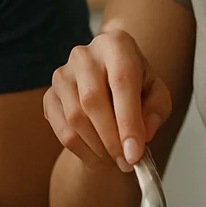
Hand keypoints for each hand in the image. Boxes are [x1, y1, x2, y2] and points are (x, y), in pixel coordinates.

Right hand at [44, 29, 171, 173]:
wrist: (108, 87)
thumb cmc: (136, 88)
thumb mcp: (157, 94)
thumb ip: (156, 110)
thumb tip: (143, 133)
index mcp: (116, 44)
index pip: (122, 82)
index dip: (128, 121)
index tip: (134, 153)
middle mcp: (84, 55)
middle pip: (92, 101)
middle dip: (111, 139)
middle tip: (126, 162)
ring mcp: (62, 74)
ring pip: (75, 118)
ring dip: (97, 147)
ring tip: (115, 158)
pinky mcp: (49, 95)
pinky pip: (61, 130)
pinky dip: (81, 150)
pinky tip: (97, 153)